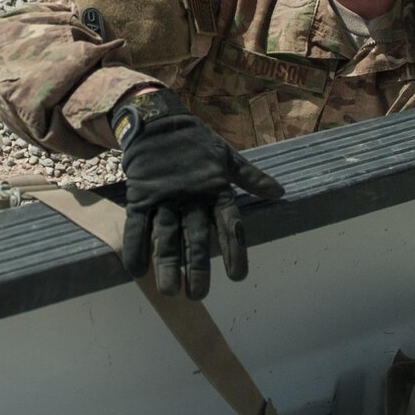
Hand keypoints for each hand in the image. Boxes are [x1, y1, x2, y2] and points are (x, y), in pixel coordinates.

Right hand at [114, 90, 283, 298]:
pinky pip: (137, 225)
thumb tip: (279, 192)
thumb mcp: (226, 156)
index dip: (234, 251)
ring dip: (168, 265)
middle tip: (199, 295)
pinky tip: (137, 271)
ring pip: (166, 237)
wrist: (156, 119)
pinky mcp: (140, 196)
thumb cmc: (195, 141)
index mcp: (215, 189)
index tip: (237, 277)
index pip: (229, 225)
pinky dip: (135, 247)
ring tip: (170, 292)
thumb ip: (250, 178)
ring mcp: (164, 198)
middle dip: (198, 268)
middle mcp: (191, 198)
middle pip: (195, 238)